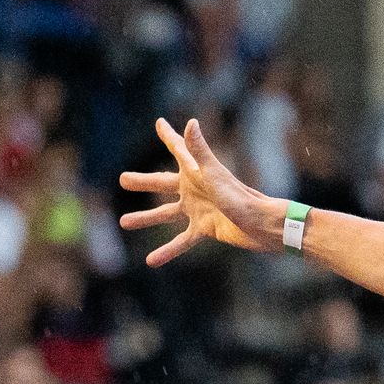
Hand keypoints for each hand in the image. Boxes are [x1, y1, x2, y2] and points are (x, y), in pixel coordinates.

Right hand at [118, 118, 279, 265]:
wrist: (261, 225)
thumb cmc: (240, 197)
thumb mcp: (214, 174)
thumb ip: (199, 151)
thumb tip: (191, 122)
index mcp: (196, 172)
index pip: (179, 149)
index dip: (169, 136)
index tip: (160, 123)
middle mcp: (195, 189)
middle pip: (162, 183)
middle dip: (143, 182)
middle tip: (122, 180)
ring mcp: (198, 210)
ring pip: (166, 214)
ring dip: (146, 217)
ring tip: (124, 222)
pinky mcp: (205, 229)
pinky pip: (181, 241)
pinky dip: (167, 251)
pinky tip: (151, 261)